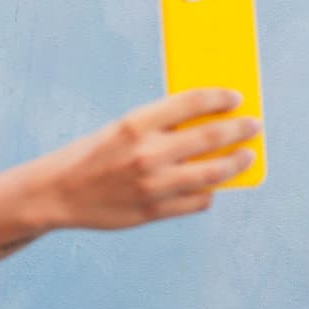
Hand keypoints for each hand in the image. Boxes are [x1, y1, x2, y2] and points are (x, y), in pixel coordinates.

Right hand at [46, 88, 260, 229]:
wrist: (55, 194)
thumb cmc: (88, 157)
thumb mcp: (118, 131)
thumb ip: (157, 128)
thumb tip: (205, 124)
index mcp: (134, 125)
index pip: (192, 102)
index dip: (220, 97)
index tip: (235, 98)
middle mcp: (146, 154)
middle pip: (211, 137)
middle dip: (240, 129)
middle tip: (253, 126)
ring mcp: (151, 185)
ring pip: (213, 173)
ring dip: (235, 163)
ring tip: (245, 157)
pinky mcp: (152, 211)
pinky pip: (196, 201)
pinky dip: (208, 192)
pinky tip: (209, 186)